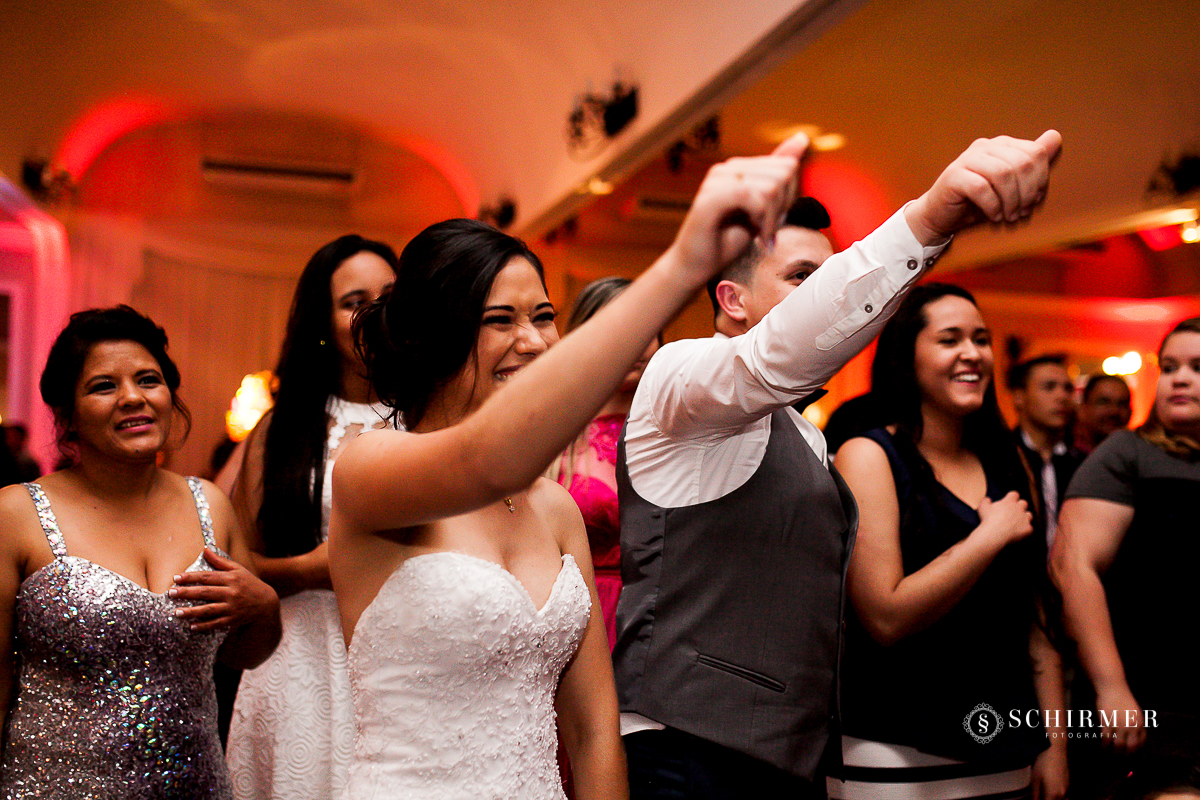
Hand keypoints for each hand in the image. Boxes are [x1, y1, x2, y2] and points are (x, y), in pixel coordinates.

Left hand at [170, 548, 279, 631]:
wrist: (266, 603)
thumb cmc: (249, 583)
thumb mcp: (238, 569)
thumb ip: (220, 561)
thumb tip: (205, 549)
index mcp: (231, 579)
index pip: (207, 577)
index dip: (191, 577)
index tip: (176, 578)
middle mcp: (231, 593)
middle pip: (205, 592)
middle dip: (187, 592)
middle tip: (170, 593)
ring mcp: (232, 607)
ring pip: (209, 610)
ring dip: (192, 611)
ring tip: (176, 612)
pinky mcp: (233, 620)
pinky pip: (216, 623)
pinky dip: (204, 625)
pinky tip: (192, 626)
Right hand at [666, 132, 808, 287]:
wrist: (695, 266)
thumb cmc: (726, 240)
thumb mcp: (761, 208)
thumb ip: (778, 176)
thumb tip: (802, 138)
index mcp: (739, 167)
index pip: (788, 165)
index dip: (790, 196)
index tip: (774, 219)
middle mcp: (726, 168)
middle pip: (783, 173)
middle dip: (783, 206)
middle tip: (768, 228)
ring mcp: (716, 182)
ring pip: (770, 186)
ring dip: (772, 218)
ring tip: (761, 233)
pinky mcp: (709, 199)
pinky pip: (751, 196)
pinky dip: (762, 220)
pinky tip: (757, 235)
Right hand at [905, 130, 1062, 245]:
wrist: (941, 215)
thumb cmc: (978, 202)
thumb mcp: (1011, 184)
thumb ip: (1032, 161)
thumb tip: (1055, 137)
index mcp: (1002, 144)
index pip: (1036, 153)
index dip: (1041, 180)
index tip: (1033, 201)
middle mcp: (985, 146)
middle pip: (1022, 163)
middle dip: (1027, 193)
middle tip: (1021, 212)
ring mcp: (967, 158)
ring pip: (1003, 174)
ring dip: (1010, 201)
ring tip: (1008, 216)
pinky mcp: (953, 175)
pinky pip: (981, 188)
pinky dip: (992, 206)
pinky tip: (993, 216)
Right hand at [976, 491, 1033, 547]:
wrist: (995, 534)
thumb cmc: (988, 520)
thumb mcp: (982, 507)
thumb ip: (985, 501)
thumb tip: (988, 499)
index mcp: (1009, 501)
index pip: (1014, 494)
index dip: (1012, 497)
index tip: (1008, 501)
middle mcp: (1019, 508)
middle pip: (1024, 503)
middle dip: (1020, 506)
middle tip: (1013, 512)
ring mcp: (1025, 518)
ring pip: (1029, 515)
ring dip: (1025, 518)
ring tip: (1018, 523)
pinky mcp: (1028, 528)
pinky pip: (1030, 528)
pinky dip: (1025, 530)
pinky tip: (1020, 533)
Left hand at [1032, 740, 1067, 799]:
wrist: (1056, 749)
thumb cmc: (1044, 761)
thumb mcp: (1035, 777)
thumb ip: (1035, 792)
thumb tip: (1034, 799)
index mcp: (1053, 793)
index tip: (1036, 799)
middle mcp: (1062, 793)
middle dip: (1046, 799)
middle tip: (1039, 796)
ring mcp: (1067, 788)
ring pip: (1060, 799)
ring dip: (1052, 798)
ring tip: (1044, 794)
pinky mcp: (1068, 784)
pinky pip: (1063, 794)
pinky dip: (1056, 795)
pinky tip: (1049, 789)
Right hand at [1095, 682, 1146, 753]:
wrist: (1113, 689)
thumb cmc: (1124, 700)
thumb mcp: (1136, 713)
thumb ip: (1136, 725)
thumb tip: (1136, 738)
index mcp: (1139, 724)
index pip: (1139, 743)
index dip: (1134, 751)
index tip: (1129, 754)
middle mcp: (1130, 726)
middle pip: (1129, 747)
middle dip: (1125, 755)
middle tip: (1120, 758)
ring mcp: (1118, 725)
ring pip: (1117, 744)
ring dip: (1114, 752)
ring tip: (1111, 754)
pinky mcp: (1107, 722)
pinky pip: (1106, 738)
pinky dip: (1104, 744)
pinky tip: (1103, 746)